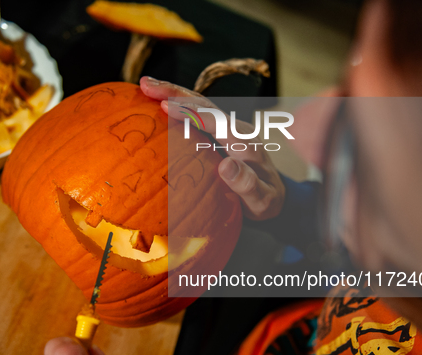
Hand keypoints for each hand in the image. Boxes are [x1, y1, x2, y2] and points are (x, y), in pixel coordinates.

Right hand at [140, 76, 284, 219]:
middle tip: (146, 85)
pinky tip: (157, 100)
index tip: (166, 107)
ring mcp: (230, 127)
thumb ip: (248, 185)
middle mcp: (238, 129)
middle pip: (206, 105)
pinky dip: (178, 103)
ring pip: (201, 105)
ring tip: (146, 85)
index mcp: (247, 144)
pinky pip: (198, 113)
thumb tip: (227, 166)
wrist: (275, 196)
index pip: (217, 122)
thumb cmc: (265, 202)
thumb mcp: (261, 202)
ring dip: (174, 93)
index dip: (192, 112)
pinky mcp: (221, 130)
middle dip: (176, 93)